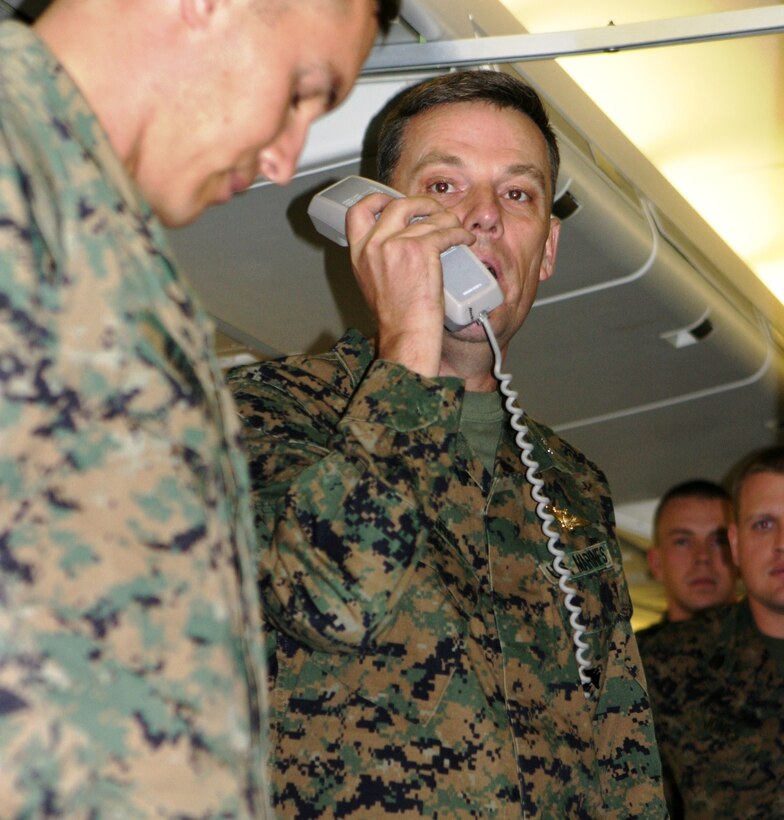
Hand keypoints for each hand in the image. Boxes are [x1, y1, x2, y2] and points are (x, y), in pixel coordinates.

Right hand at [345, 192, 474, 376]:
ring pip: (427, 218)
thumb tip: (401, 237)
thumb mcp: (373, 282)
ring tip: (455, 229)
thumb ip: (379, 256)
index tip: (393, 199)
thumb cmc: (395, 317)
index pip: (358, 211)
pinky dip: (459, 234)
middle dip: (421, 203)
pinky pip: (445, 231)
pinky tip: (464, 239)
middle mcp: (373, 246)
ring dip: (447, 220)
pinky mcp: (420, 250)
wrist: (406, 334)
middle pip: (397, 205)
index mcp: (358, 254)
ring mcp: (396, 245)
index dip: (377, 199)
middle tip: (434, 211)